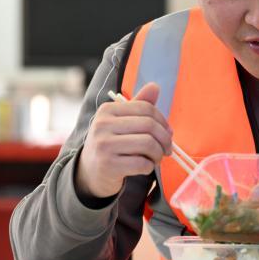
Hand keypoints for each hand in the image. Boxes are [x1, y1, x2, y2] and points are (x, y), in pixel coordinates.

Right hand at [74, 82, 172, 199]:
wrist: (90, 173)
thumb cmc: (111, 144)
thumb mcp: (122, 122)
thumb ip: (139, 105)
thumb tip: (155, 87)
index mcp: (107, 110)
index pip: (145, 108)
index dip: (163, 121)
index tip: (168, 133)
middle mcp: (103, 125)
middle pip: (149, 125)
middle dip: (165, 139)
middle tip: (167, 149)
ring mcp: (104, 145)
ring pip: (148, 144)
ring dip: (158, 154)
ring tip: (156, 158)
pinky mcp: (108, 165)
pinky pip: (142, 163)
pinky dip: (150, 167)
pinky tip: (145, 167)